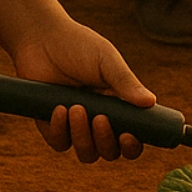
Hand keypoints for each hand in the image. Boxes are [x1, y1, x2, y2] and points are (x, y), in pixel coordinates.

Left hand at [11, 16, 156, 163]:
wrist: (41, 39)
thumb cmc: (78, 45)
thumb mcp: (106, 60)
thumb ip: (125, 82)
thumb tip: (151, 102)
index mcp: (118, 105)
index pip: (132, 137)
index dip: (132, 145)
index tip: (128, 136)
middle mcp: (99, 120)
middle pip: (109, 151)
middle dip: (105, 141)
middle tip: (99, 118)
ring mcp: (75, 125)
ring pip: (86, 152)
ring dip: (82, 136)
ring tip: (75, 108)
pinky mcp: (52, 126)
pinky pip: (60, 143)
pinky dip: (60, 130)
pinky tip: (58, 108)